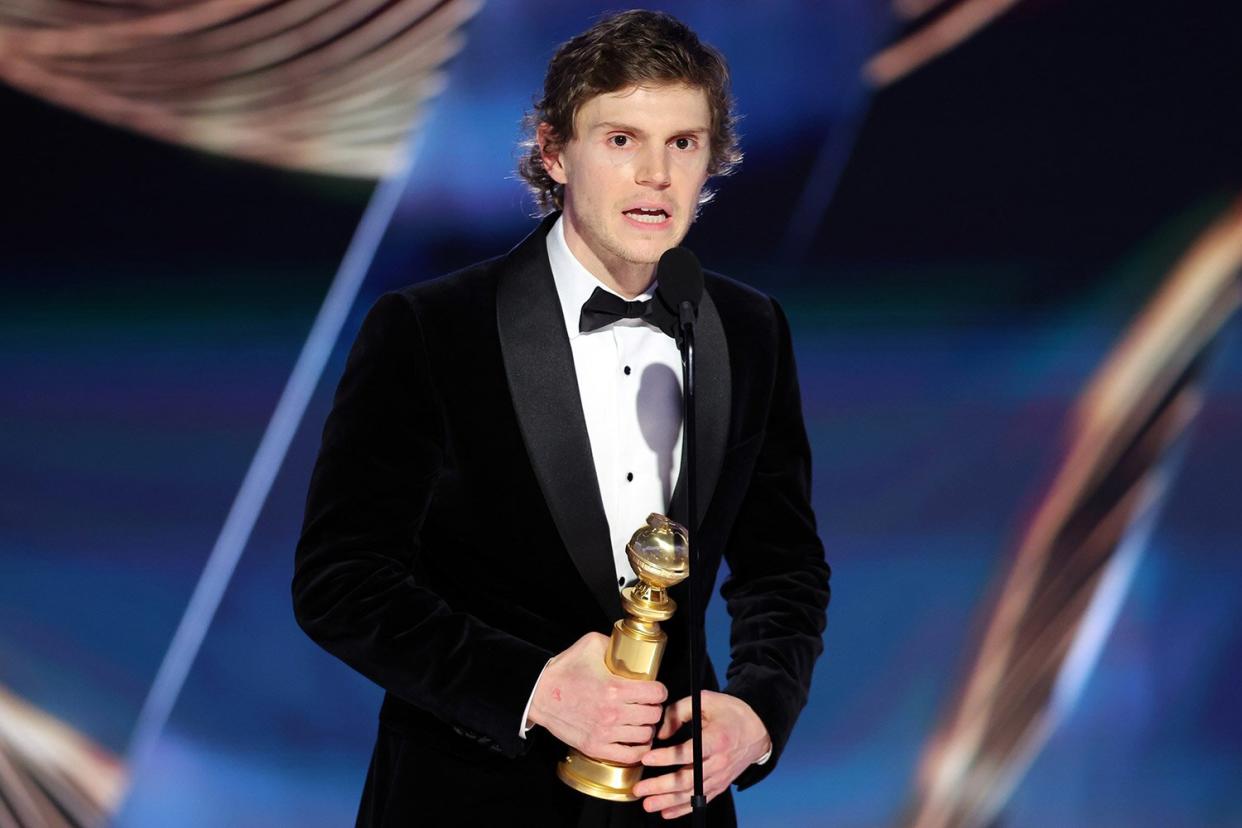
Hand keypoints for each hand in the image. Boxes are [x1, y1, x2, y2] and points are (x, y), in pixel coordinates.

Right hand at [528, 632, 667, 763]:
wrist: (539, 695)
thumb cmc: (563, 671)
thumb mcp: (590, 644)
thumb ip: (614, 643)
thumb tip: (630, 646)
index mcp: (615, 688)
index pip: (656, 694)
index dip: (659, 690)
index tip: (654, 689)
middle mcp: (612, 713)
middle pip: (653, 715)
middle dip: (654, 708)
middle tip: (647, 704)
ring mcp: (605, 733)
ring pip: (645, 735)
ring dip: (646, 727)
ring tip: (640, 720)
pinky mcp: (596, 747)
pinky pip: (630, 755)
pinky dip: (638, 749)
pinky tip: (634, 739)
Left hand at [633, 690, 770, 819]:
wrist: (757, 729)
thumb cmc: (730, 713)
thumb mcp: (705, 700)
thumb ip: (678, 712)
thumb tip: (659, 733)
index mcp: (716, 739)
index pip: (688, 752)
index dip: (666, 757)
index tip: (647, 758)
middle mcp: (719, 762)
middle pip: (688, 779)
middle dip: (661, 786)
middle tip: (640, 789)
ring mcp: (720, 776)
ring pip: (692, 794)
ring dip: (668, 801)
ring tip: (648, 804)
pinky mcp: (720, 784)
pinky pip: (701, 800)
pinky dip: (683, 808)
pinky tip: (666, 812)